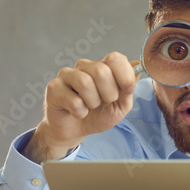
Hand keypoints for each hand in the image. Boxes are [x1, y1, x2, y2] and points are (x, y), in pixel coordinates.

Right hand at [21, 52, 139, 162]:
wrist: (76, 131)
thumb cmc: (98, 115)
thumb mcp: (121, 105)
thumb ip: (129, 87)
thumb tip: (136, 67)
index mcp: (103, 67)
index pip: (115, 58)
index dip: (124, 75)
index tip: (127, 91)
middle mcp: (84, 66)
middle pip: (101, 71)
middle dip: (108, 94)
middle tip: (104, 103)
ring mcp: (67, 75)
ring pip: (85, 83)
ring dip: (93, 103)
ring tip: (90, 107)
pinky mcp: (54, 87)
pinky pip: (73, 100)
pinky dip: (80, 112)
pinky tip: (77, 112)